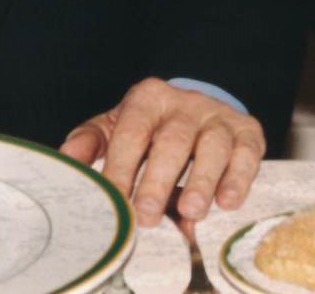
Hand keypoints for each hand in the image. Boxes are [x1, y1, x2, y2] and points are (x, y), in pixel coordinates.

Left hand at [60, 78, 264, 227]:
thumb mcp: (116, 126)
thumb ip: (91, 140)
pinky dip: (238, 178)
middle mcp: (185, 104)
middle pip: (173, 140)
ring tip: (190, 210)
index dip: (122, 168)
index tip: (114, 200)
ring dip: (202, 180)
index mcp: (148, 99)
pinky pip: (246, 153)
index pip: (132, 133)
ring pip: (213, 146)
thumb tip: (67, 158)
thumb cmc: (150, 127)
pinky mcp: (247, 132)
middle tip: (147, 215)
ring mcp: (218, 116)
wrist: (197, 109)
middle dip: (159, 179)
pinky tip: (226, 202)